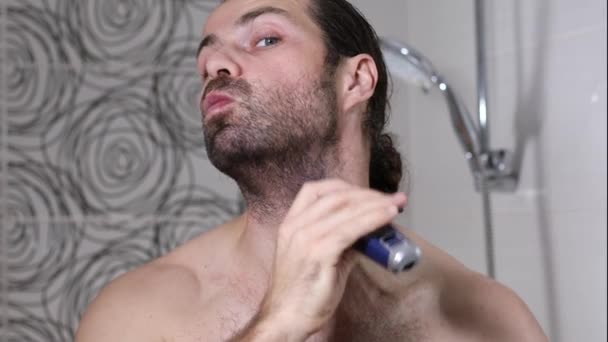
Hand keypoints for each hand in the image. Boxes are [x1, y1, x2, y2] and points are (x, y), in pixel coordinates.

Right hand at [259, 179, 406, 337]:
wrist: (285, 319)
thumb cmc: (302, 292)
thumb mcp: (319, 258)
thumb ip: (340, 241)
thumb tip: (368, 230)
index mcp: (291, 224)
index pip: (316, 190)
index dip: (347, 187)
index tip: (369, 194)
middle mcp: (295, 226)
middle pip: (336, 196)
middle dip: (369, 195)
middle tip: (393, 199)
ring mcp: (305, 238)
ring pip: (345, 209)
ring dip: (376, 204)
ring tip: (396, 205)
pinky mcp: (318, 253)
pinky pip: (350, 229)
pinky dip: (372, 219)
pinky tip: (387, 217)